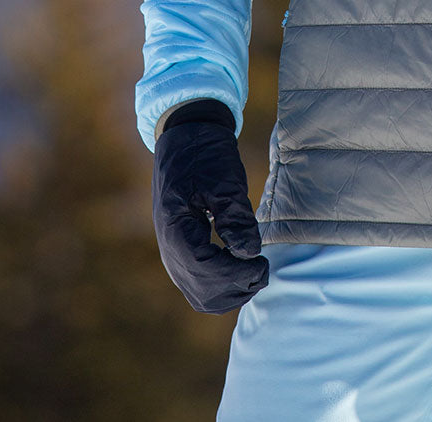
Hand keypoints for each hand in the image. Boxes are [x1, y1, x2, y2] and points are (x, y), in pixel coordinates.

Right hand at [152, 99, 269, 312]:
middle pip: (202, 291)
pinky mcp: (181, 253)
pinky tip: (242, 268)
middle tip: (263, 268)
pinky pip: (198, 285)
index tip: (262, 263)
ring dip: (230, 291)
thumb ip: (236, 218)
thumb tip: (250, 254)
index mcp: (174, 227)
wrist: (185, 137)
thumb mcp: (224, 180)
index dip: (237, 273)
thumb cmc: (205, 154)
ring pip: (200, 295)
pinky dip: (222, 287)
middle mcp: (168, 248)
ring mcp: (172, 253)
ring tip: (256, 271)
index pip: (205, 269)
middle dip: (236, 286)